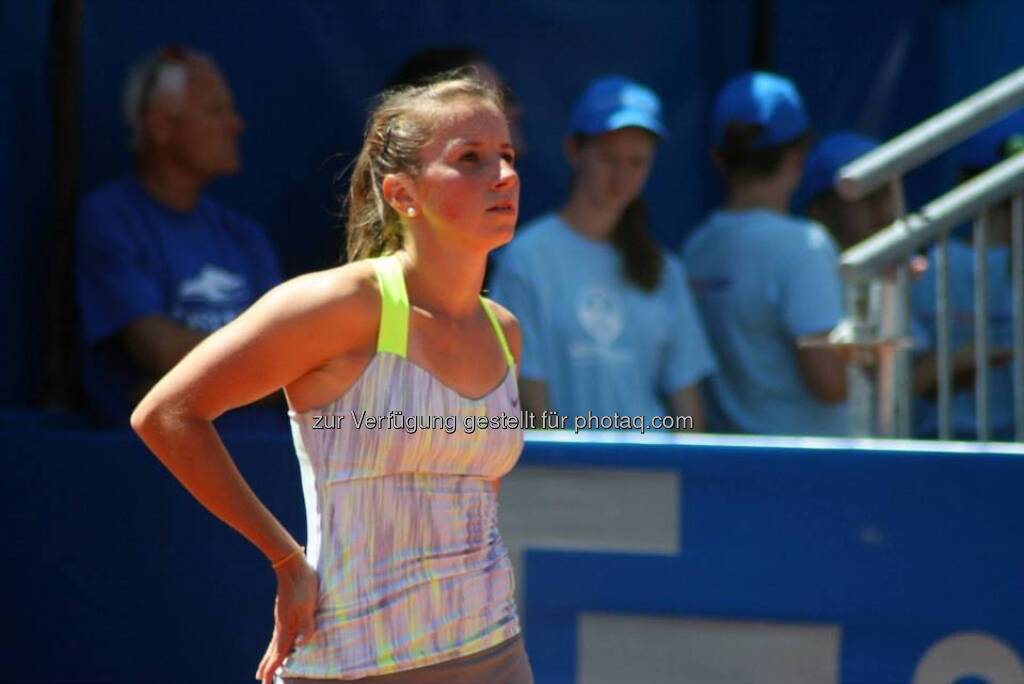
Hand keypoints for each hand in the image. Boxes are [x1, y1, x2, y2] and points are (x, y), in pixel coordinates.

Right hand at [256, 553, 318, 682]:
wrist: (292, 565)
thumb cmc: (304, 584)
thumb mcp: (309, 604)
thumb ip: (307, 625)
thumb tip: (301, 644)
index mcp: (287, 626)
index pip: (279, 653)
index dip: (272, 667)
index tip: (264, 681)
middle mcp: (282, 625)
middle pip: (273, 650)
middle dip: (267, 666)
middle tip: (259, 680)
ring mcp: (282, 618)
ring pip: (274, 643)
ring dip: (269, 657)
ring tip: (263, 668)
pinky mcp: (285, 612)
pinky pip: (278, 635)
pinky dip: (275, 645)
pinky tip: (277, 645)